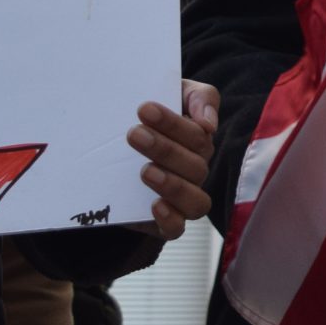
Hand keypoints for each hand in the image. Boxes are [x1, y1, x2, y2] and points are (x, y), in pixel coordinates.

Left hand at [128, 80, 218, 240]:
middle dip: (165, 148)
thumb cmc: (151, 118)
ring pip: (195, 201)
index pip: (198, 134)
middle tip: (133, 134)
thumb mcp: (175, 94)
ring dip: (172, 185)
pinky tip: (155, 205)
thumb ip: (200, 98)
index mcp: (200, 141)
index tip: (144, 109)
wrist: (116, 147)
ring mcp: (182, 198)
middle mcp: (196, 171)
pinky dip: (170, 219)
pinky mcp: (163, 222)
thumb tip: (209, 124)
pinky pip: (177, 229)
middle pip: (196, 166)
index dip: (172, 123)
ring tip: (145, 171)